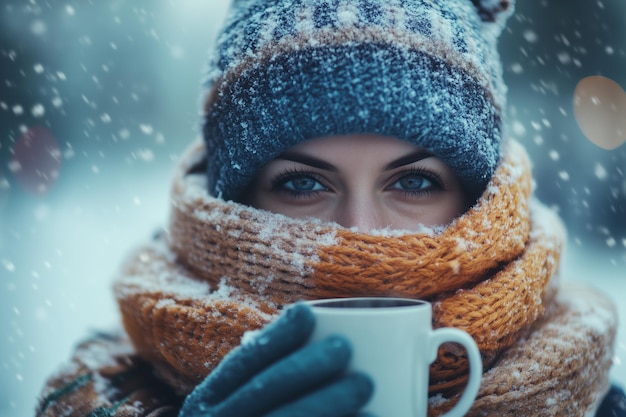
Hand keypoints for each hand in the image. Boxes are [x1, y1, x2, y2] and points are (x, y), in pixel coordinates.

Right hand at [179, 303, 373, 416]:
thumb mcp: (233, 408)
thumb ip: (260, 383)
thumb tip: (315, 333)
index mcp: (207, 406)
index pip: (241, 365)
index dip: (275, 337)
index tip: (308, 313)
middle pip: (263, 393)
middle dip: (306, 367)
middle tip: (346, 348)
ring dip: (327, 405)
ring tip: (366, 385)